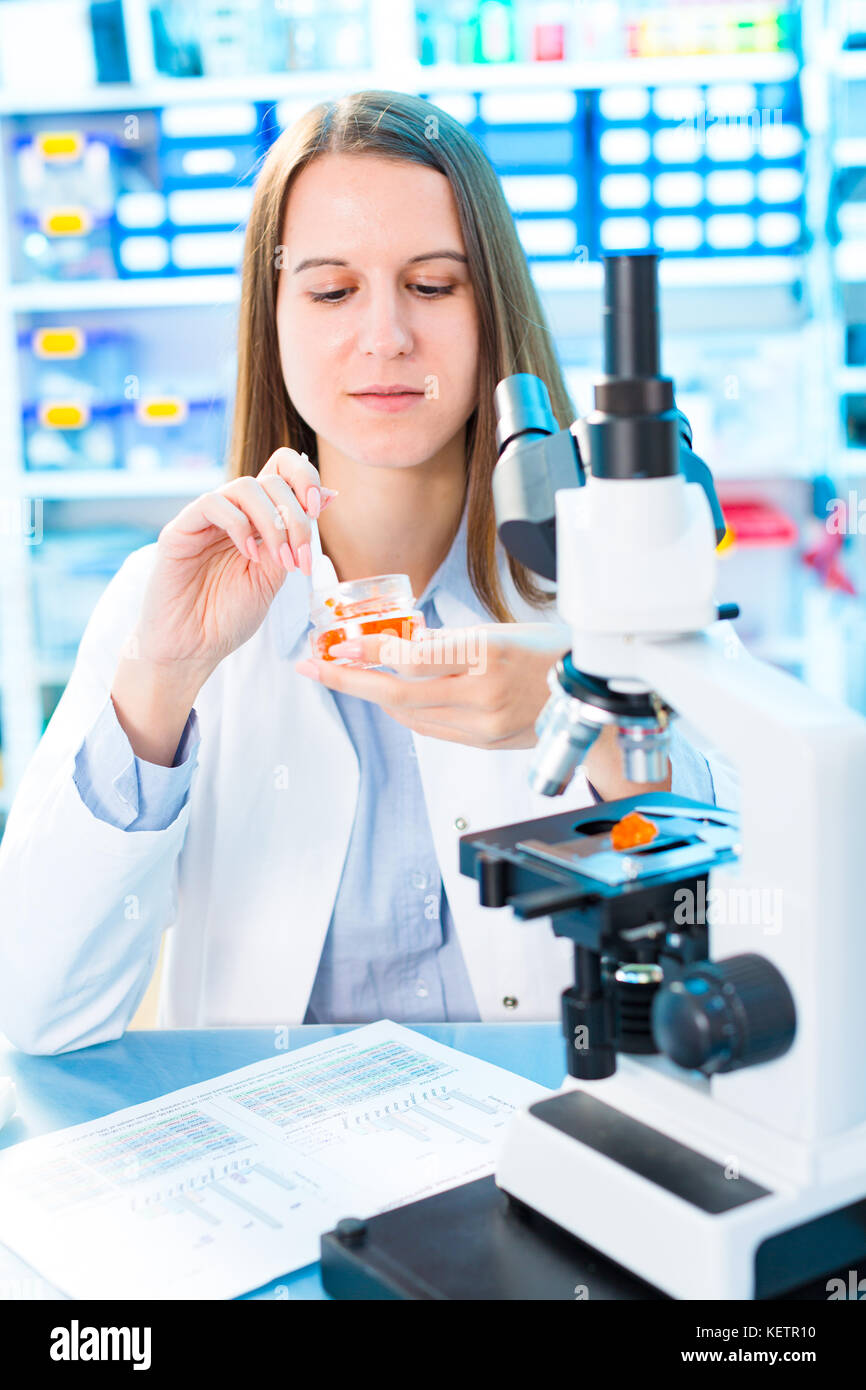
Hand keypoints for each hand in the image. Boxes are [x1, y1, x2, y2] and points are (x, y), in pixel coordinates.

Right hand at [125, 447, 334, 688]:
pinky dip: (239, 525)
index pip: (279, 470)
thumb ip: (293, 539)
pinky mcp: (179, 530)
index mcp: (255, 520)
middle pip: (269, 480)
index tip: (319, 509)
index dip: (304, 477)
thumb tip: (326, 497)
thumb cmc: (228, 616)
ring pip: (244, 486)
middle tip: (301, 556)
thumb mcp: (274, 576)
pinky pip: (212, 503)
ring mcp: (204, 520)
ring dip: (273, 522)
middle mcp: (231, 513)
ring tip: (280, 560)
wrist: (192, 648)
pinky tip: (248, 555)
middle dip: (295, 517)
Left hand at [295, 624, 567, 748]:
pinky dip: (406, 713)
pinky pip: (432, 729)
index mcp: (487, 657)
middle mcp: (483, 697)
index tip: (337, 645)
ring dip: (375, 697)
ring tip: (347, 676)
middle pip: (399, 696)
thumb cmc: (551, 653)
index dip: (369, 652)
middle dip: (350, 681)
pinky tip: (390, 698)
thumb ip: (448, 641)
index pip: (412, 659)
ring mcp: (484, 727)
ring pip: (411, 716)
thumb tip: (400, 641)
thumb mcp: (500, 632)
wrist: (592, 698)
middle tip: (316, 668)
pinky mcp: (486, 744)